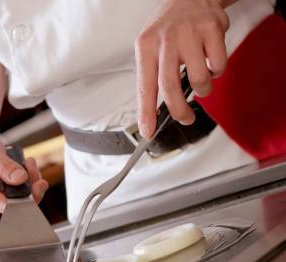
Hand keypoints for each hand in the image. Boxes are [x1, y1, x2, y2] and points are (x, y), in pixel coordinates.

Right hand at [0, 131, 48, 212]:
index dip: (15, 202)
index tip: (32, 195)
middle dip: (27, 187)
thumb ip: (5, 165)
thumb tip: (21, 179)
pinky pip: (17, 199)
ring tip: (29, 163)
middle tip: (32, 164)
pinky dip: (26, 185)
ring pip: (17, 202)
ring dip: (29, 184)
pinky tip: (28, 170)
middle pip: (10, 204)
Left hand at [135, 0, 231, 137]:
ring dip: (202, 88)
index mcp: (145, 47)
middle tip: (184, 119)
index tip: (148, 131)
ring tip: (200, 81)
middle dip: (178, 110)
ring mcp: (189, 34)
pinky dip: (217, 70)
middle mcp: (165, 40)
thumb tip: (155, 111)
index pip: (144, 86)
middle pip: (170, 87)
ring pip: (198, 79)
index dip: (146, 112)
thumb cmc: (169, 28)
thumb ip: (152, 76)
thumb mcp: (150, 47)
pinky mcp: (212, 30)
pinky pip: (218, 64)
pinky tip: (211, 61)